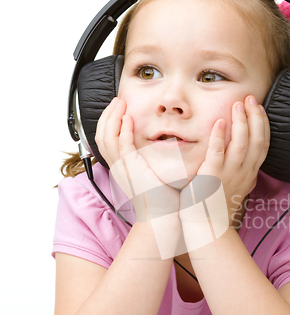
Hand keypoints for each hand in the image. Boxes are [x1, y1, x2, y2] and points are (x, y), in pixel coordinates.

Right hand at [95, 98, 180, 221]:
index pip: (106, 139)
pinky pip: (121, 145)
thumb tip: (159, 144)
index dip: (110, 122)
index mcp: (121, 167)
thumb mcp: (151, 172)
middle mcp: (117, 166)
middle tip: (117, 101)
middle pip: (101, 135)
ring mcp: (121, 168)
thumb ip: (149, 157)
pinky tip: (128, 119)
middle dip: (108, 115)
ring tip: (120, 104)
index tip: (119, 109)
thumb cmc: (162, 196)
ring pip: (106, 137)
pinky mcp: (130, 169)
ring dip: (112, 118)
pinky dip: (122, 130)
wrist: (163, 213)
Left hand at [179, 96, 269, 229]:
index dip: (263, 125)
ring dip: (241, 122)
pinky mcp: (212, 176)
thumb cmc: (219, 206)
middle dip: (255, 117)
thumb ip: (243, 170)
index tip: (260, 109)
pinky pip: (217, 153)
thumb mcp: (238, 186)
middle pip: (256, 140)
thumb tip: (246, 158)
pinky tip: (218, 122)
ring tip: (237, 105)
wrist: (208, 225)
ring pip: (241, 144)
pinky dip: (219, 136)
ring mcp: (229, 174)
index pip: (263, 144)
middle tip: (250, 99)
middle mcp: (243, 172)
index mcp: (249, 173)